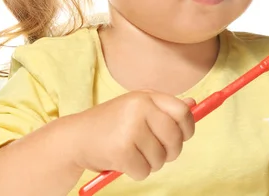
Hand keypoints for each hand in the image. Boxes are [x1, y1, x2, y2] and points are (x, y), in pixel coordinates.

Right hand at [66, 90, 194, 180]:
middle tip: (156, 152)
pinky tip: (122, 160)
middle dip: (170, 152)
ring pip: (161, 158)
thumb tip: (194, 104)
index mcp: (146, 96)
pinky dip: (136, 171)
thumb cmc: (109, 123)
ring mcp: (130, 128)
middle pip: (175, 138)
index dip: (188, 128)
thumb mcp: (135, 106)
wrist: (74, 137)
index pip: (182, 112)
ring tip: (132, 152)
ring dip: (150, 163)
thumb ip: (162, 106)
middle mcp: (139, 108)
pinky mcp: (121, 150)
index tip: (182, 137)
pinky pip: (145, 171)